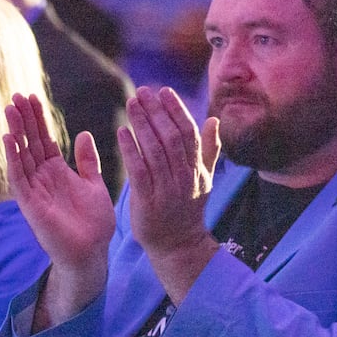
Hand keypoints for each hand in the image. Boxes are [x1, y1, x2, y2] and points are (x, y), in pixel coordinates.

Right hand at [3, 93, 116, 268]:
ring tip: (10, 109)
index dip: (37, 119)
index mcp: (57, 172)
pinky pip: (19, 178)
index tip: (31, 97)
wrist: (92, 253)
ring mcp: (34, 191)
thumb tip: (82, 134)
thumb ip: (87, 161)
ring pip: (21, 156)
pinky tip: (9, 140)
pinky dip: (13, 159)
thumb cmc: (94, 224)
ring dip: (15, 132)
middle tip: (16, 95)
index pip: (43, 139)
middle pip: (29, 143)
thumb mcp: (93, 185)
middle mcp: (42, 178)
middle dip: (23, 120)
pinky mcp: (30, 205)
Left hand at [118, 86, 220, 298]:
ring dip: (142, 124)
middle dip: (157, 112)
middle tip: (142, 91)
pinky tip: (121, 132)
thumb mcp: (202, 180)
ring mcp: (167, 189)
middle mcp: (185, 177)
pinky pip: (139, 170)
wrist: (177, 245)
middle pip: (171, 137)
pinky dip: (131, 149)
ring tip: (132, 104)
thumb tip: (214, 120)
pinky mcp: (149, 200)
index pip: (189, 133)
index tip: (163, 91)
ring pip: (155, 150)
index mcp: (198, 170)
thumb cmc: (186, 209)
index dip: (176, 110)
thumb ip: (208, 150)